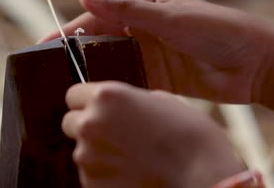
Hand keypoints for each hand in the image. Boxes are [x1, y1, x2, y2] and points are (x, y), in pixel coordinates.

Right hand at [40, 0, 273, 105]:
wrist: (255, 65)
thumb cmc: (218, 30)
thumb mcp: (168, 17)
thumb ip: (125, 10)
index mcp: (143, 7)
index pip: (98, 17)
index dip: (69, 30)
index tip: (44, 42)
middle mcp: (142, 30)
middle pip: (100, 41)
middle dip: (76, 53)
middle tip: (50, 70)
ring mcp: (149, 54)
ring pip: (111, 63)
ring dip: (93, 72)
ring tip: (69, 86)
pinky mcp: (157, 77)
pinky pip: (128, 81)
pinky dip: (113, 87)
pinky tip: (98, 96)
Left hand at [62, 81, 245, 187]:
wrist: (203, 176)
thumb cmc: (188, 135)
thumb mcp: (158, 100)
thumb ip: (126, 101)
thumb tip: (116, 107)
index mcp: (105, 96)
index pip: (73, 94)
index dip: (85, 101)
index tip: (96, 107)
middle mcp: (90, 123)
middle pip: (70, 122)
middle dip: (87, 126)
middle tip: (113, 134)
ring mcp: (88, 156)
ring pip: (81, 150)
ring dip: (97, 152)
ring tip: (130, 157)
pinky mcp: (92, 184)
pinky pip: (91, 173)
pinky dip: (104, 173)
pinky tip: (130, 172)